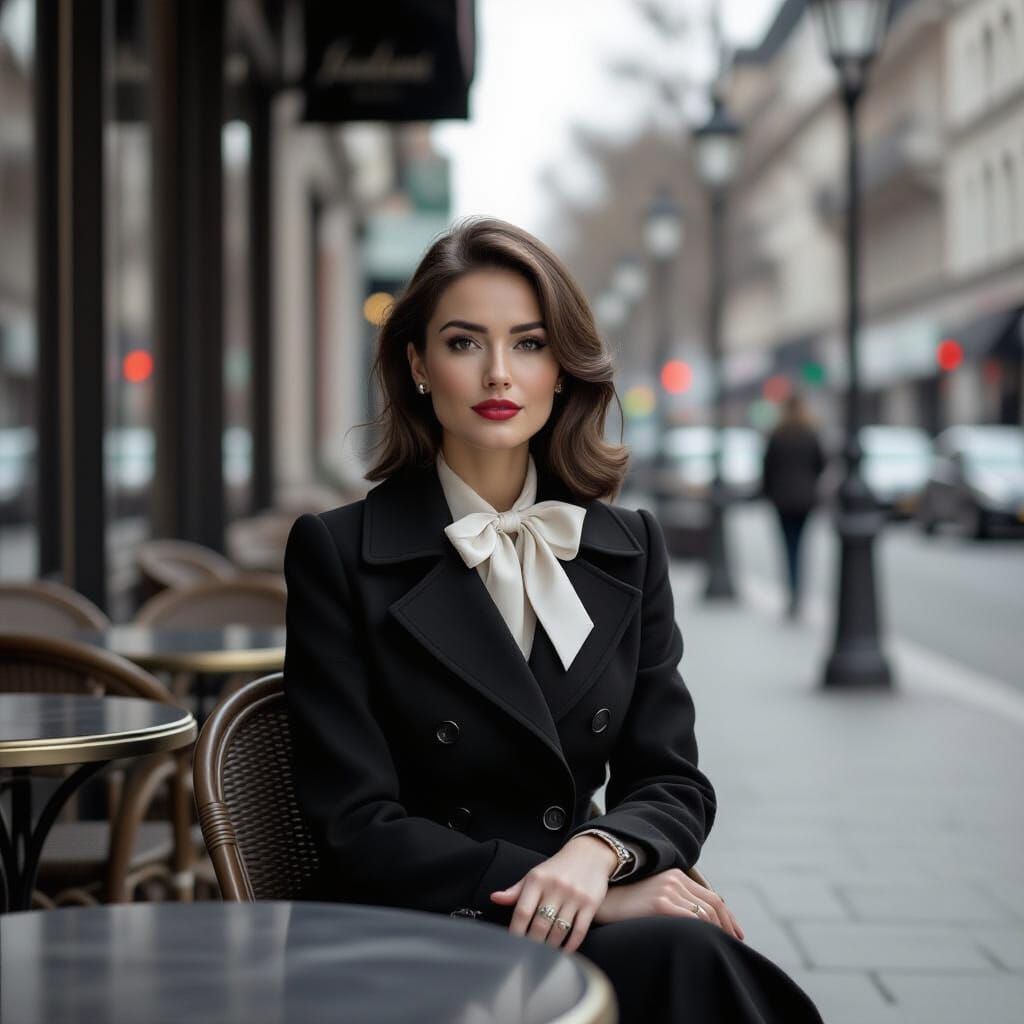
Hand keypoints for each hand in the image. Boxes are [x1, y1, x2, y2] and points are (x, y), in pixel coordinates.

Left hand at [490, 835, 617, 951]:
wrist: (589, 853)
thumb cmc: (557, 868)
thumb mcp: (535, 874)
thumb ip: (515, 890)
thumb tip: (494, 898)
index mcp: (537, 879)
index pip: (522, 911)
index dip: (515, 932)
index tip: (511, 947)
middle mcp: (555, 887)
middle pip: (540, 925)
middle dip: (532, 945)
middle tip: (528, 958)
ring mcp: (574, 895)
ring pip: (559, 931)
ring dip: (551, 948)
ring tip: (544, 957)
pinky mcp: (590, 903)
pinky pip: (579, 930)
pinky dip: (571, 945)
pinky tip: (564, 952)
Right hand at [595, 868, 743, 940]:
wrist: (604, 902)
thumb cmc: (629, 905)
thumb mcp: (657, 896)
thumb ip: (677, 900)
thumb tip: (701, 920)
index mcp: (676, 875)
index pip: (712, 896)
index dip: (728, 916)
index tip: (736, 933)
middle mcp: (675, 879)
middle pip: (713, 904)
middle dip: (728, 925)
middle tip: (734, 942)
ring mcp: (668, 890)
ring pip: (705, 913)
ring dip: (717, 931)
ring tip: (721, 946)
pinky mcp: (660, 903)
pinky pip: (691, 918)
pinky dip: (703, 931)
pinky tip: (705, 942)